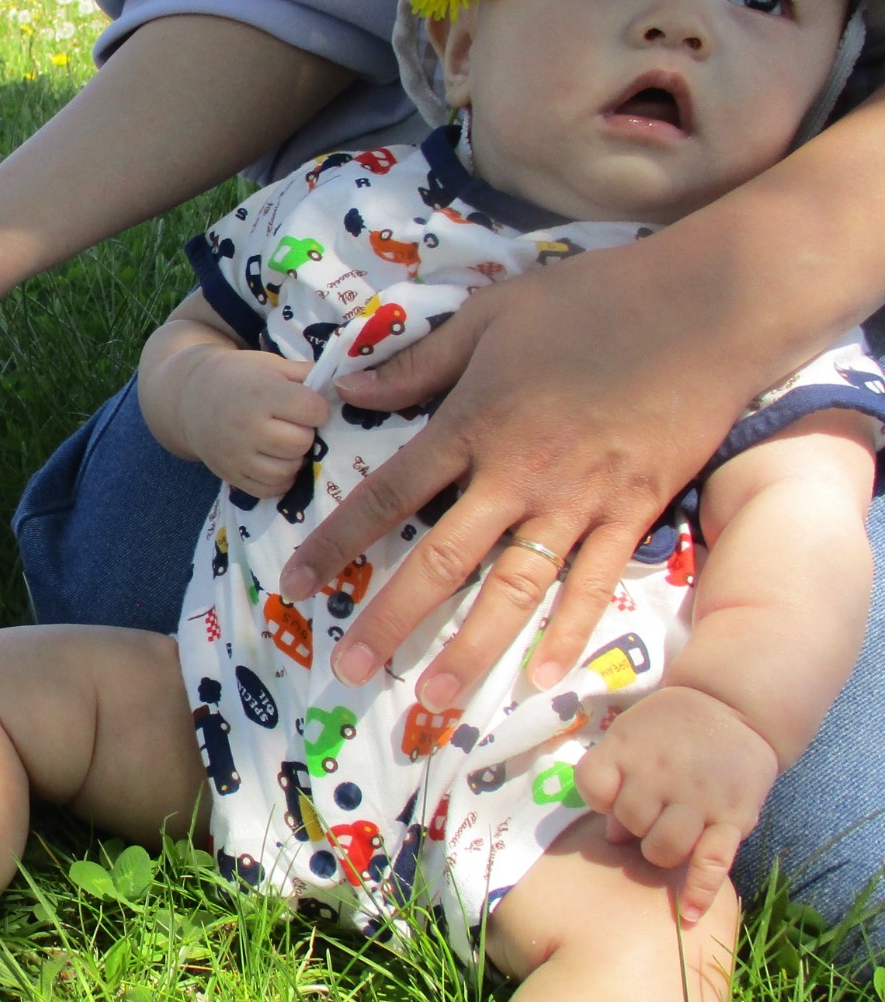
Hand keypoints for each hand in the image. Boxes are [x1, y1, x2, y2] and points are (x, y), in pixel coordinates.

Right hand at [179, 349, 328, 495]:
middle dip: (305, 433)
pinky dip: (280, 479)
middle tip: (294, 424)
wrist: (190, 399)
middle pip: (302, 442)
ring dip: (294, 458)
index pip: (313, 410)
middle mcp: (247, 427)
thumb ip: (307, 373)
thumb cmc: (239, 377)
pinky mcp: (231, 476)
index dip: (317, 408)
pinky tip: (276, 461)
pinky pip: (270, 489)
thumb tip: (341, 387)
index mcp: (261, 393)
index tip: (306, 404)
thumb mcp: (271, 363)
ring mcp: (237, 456)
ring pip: (289, 470)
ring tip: (285, 444)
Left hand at [276, 244, 768, 705]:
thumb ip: (417, 362)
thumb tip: (346, 392)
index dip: (337, 543)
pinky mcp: (633, 513)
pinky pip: (592, 584)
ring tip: (433, 701)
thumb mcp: (489, 314)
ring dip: (470, 648)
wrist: (707, 307)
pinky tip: (540, 678)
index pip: (387, 495)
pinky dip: (567, 633)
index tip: (295, 584)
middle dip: (391, 619)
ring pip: (513, 590)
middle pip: (441, 560)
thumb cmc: (590, 301)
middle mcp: (518, 476)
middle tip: (350, 671)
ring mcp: (578, 501)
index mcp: (472, 424)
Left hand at [575, 687, 778, 924]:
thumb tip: (609, 836)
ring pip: (662, 848)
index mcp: (628, 749)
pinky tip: (686, 916)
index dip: (600, 798)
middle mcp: (662, 775)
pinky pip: (712, 863)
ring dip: (659, 851)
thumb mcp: (630, 735)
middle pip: (629, 822)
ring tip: (668, 836)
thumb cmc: (669, 727)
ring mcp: (699, 799)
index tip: (615, 794)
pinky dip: (698, 892)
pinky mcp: (733, 820)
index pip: (593, 787)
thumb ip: (612, 775)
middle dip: (633, 825)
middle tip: (649, 813)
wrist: (731, 708)